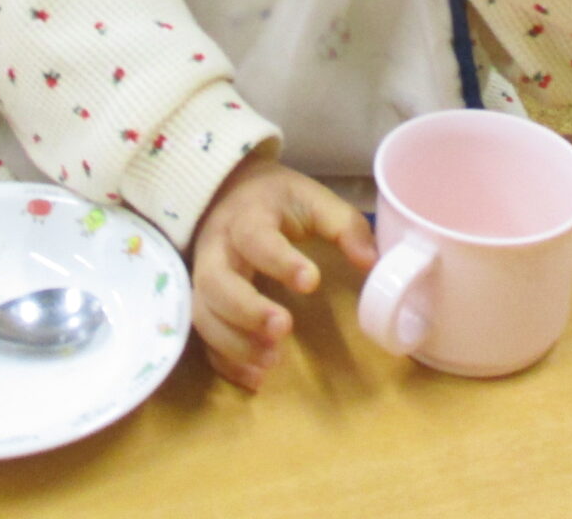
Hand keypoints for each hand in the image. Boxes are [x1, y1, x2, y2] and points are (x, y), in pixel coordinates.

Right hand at [189, 154, 375, 391]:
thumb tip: (370, 261)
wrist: (227, 193)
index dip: (280, 261)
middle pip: (217, 283)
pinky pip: (202, 338)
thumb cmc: (275, 201)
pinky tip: (254, 378)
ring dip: (235, 343)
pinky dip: (224, 361)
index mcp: (247, 219)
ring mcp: (203, 279)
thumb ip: (342, 224)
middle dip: (247, 310)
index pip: (256, 238)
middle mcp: (217, 250)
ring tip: (271, 361)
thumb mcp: (310, 199)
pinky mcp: (201, 303)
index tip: (310, 280)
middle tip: (282, 328)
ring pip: (205, 314)